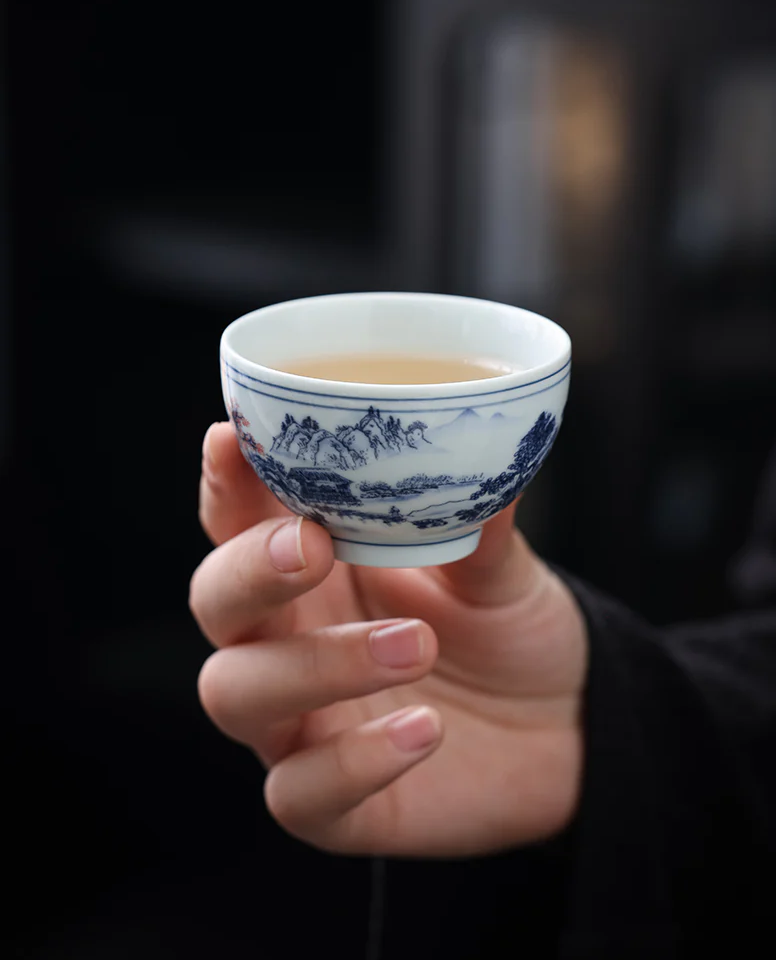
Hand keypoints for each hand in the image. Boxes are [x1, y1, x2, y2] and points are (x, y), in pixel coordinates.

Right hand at [191, 423, 587, 857]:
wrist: (566, 723)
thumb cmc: (508, 626)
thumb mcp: (501, 566)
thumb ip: (478, 519)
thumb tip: (489, 451)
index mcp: (311, 568)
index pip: (239, 519)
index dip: (225, 483)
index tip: (230, 439)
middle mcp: (287, 641)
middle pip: (214, 603)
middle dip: (248, 571)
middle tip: (312, 547)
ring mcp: (300, 724)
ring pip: (238, 694)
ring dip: (317, 663)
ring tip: (418, 643)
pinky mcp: (333, 803)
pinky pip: (300, 793)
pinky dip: (353, 761)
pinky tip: (425, 728)